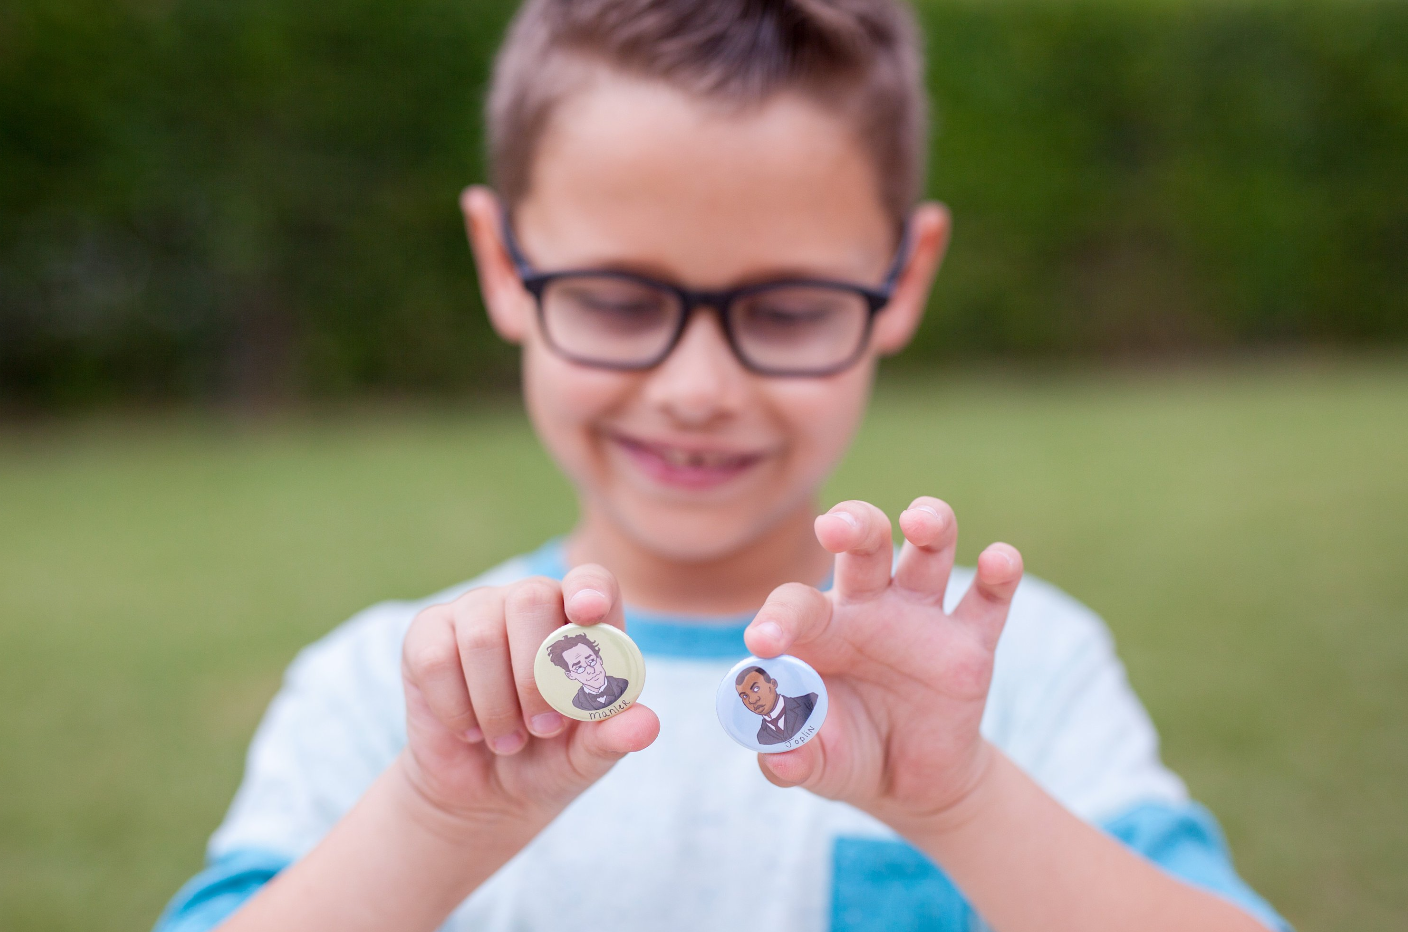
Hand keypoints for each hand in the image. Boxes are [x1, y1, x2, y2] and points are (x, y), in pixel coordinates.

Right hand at [397, 565, 658, 838]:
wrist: (485, 793)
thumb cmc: (550, 761)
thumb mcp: (586, 758)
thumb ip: (613, 738)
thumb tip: (646, 725)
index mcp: (582, 622)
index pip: (591, 581)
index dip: (589, 589)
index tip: (586, 612)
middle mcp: (530, 603)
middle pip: (531, 599)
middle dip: (536, 676)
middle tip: (542, 728)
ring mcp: (476, 612)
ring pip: (481, 636)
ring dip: (496, 705)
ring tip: (508, 740)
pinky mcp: (428, 634)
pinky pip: (435, 658)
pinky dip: (456, 706)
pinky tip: (470, 729)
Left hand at [746, 497, 1021, 834]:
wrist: (909, 784)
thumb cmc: (845, 753)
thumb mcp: (815, 762)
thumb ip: (791, 756)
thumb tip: (775, 756)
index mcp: (821, 629)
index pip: (797, 603)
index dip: (778, 618)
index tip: (763, 643)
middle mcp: (870, 607)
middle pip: (865, 543)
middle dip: (853, 524)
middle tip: (834, 528)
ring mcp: (923, 618)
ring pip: (930, 550)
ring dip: (931, 524)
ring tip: (920, 521)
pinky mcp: (970, 643)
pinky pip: (989, 599)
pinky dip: (999, 574)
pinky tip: (999, 561)